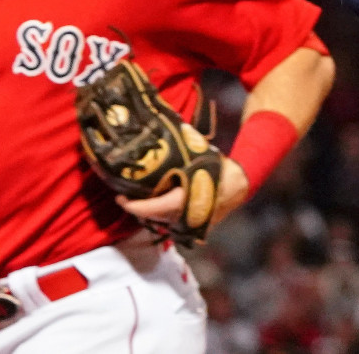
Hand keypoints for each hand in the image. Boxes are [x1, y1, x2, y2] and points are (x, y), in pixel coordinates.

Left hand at [117, 156, 249, 230]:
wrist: (238, 186)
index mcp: (184, 201)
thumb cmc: (219, 170)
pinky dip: (159, 213)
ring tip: (134, 198)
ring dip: (147, 211)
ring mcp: (187, 223)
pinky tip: (152, 201)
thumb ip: (181, 152)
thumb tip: (164, 132)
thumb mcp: (199, 158)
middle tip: (123, 197)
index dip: (134, 206)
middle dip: (137, 208)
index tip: (120, 199)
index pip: (153, 209)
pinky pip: (169, 220)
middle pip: (153, 217)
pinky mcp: (190, 224)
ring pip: (160, 221)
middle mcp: (183, 216)